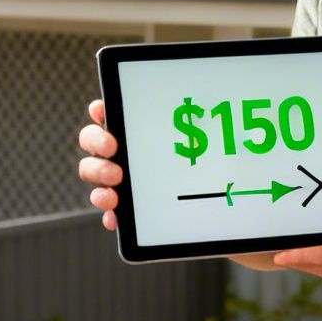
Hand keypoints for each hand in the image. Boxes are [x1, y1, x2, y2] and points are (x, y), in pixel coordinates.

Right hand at [78, 100, 279, 270]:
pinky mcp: (129, 209)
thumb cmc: (218, 167)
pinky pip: (109, 211)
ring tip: (115, 187)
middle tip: (113, 150)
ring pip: (94, 173)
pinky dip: (109, 213)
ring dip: (98, 178)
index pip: (110, 112)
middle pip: (92, 140)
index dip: (101, 110)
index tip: (104, 112)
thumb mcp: (217, 143)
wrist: (226, 210)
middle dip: (96, 142)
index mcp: (139, 128)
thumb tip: (228, 103)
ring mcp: (123, 180)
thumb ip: (211, 125)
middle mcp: (125, 151)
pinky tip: (116, 218)